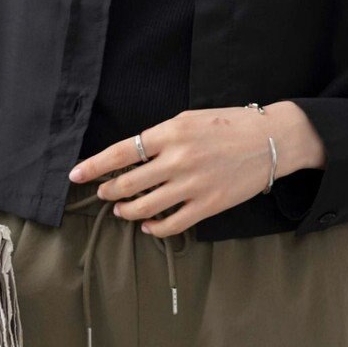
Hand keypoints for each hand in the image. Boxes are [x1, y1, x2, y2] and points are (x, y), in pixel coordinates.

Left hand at [68, 102, 325, 237]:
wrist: (271, 140)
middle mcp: (178, 160)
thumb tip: (132, 155)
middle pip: (128, 184)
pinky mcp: (209, 205)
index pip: (121, 153)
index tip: (76, 175)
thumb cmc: (229, 124)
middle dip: (109, 191)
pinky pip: (172, 224)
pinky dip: (154, 227)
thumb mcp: (190, 118)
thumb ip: (161, 136)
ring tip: (122, 209)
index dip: (94, 166)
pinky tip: (148, 225)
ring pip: (145, 207)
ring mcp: (193, 185)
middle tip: (104, 193)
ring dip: (127, 210)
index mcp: (171, 133)